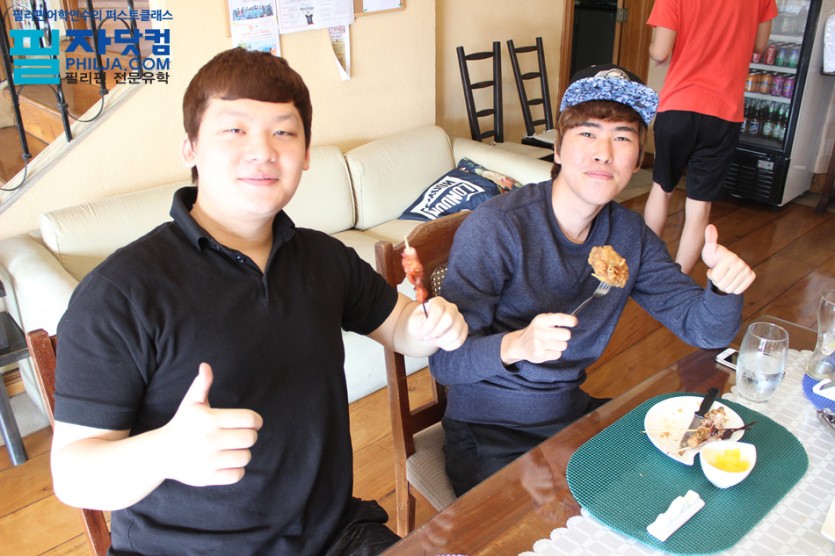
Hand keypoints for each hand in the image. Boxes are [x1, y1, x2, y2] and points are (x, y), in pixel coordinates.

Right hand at [161, 363, 262, 486]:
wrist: (160, 454)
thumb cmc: (182, 425)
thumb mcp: (191, 403)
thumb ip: (202, 384)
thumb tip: (206, 366)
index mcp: (209, 419)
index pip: (249, 419)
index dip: (256, 421)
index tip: (252, 423)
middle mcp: (209, 439)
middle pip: (250, 438)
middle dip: (249, 436)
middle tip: (239, 436)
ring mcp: (208, 460)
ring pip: (246, 457)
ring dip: (242, 453)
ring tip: (232, 449)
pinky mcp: (207, 477)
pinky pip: (237, 475)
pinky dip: (236, 470)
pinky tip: (227, 462)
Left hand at [408, 297, 467, 350]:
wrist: (427, 330)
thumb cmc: (420, 323)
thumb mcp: (414, 320)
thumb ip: (419, 320)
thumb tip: (426, 321)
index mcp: (438, 302)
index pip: (438, 309)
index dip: (430, 323)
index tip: (423, 332)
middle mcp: (451, 308)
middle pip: (449, 319)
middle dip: (436, 332)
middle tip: (428, 337)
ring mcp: (459, 318)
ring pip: (455, 332)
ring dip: (442, 341)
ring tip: (433, 341)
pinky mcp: (463, 329)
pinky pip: (460, 340)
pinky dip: (448, 346)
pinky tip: (441, 344)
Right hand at [502, 313, 575, 364]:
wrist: (520, 345)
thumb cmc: (536, 331)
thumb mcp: (541, 320)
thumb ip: (555, 318)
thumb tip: (574, 320)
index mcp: (540, 320)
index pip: (559, 318)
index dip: (570, 320)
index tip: (574, 322)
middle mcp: (539, 331)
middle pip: (566, 334)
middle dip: (565, 335)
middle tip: (559, 336)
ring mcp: (539, 344)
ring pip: (563, 345)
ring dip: (560, 345)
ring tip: (551, 343)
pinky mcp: (540, 354)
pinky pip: (558, 354)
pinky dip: (555, 353)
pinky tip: (548, 350)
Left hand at [701, 225, 755, 294]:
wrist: (724, 263)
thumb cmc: (714, 256)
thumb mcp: (709, 250)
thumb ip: (710, 240)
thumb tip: (710, 226)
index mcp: (730, 258)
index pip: (715, 277)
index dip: (711, 275)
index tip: (713, 268)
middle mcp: (741, 264)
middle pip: (722, 285)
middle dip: (717, 281)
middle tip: (719, 273)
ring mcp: (747, 270)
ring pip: (729, 289)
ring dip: (723, 285)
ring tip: (724, 276)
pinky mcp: (751, 277)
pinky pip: (737, 291)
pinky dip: (732, 288)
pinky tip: (731, 280)